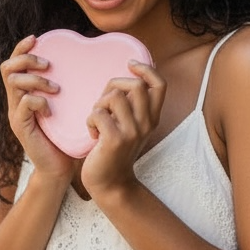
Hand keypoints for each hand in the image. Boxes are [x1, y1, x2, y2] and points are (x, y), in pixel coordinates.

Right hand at [0, 35, 74, 181]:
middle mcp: (15, 101)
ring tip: (55, 89)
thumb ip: (65, 88)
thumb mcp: (65, 107)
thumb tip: (83, 62)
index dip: (22, 48)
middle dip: (28, 60)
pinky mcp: (21, 127)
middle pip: (8, 68)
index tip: (36, 38)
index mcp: (23, 94)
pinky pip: (23, 104)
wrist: (59, 168)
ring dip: (36, 80)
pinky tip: (51, 109)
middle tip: (48, 66)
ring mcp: (16, 114)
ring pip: (14, 83)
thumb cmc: (65, 136)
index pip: (14, 63)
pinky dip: (38, 101)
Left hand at [81, 61, 165, 198]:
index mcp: (152, 118)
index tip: (130, 65)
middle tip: (103, 101)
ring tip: (97, 120)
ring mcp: (132, 132)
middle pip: (136, 85)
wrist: (110, 183)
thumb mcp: (130, 127)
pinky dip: (90, 120)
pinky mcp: (115, 140)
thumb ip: (132, 106)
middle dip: (113, 85)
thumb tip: (124, 77)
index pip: (160, 85)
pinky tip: (93, 133)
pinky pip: (98, 113)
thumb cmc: (114, 150)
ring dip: (99, 104)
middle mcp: (146, 124)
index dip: (146, 69)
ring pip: (114, 97)